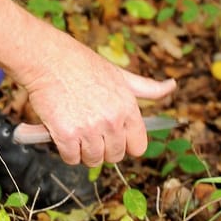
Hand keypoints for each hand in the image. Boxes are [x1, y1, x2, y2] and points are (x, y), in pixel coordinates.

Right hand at [0, 0, 175, 166]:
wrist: (48, 59)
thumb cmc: (83, 65)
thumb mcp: (120, 74)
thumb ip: (147, 88)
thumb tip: (172, 86)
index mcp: (128, 108)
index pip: (138, 147)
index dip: (125, 144)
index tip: (113, 137)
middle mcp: (112, 121)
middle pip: (114, 156)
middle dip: (103, 149)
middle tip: (90, 132)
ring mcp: (89, 129)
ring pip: (93, 160)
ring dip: (83, 152)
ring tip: (76, 133)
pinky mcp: (66, 134)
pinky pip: (71, 158)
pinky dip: (66, 152)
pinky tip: (62, 135)